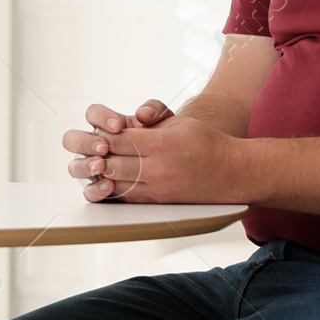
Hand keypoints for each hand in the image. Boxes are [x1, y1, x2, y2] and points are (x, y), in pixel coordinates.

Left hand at [62, 112, 239, 203]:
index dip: (104, 136)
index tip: (96, 132)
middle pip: (114, 162)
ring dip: (101, 176)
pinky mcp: (159, 201)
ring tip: (91, 168)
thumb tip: (130, 119)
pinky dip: (114, 190)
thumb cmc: (205, 142)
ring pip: (118, 183)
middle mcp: (158, 167)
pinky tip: (104, 184)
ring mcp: (158, 187)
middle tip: (87, 151)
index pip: (121, 140)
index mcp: (161, 144)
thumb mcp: (179, 122)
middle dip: (96, 156)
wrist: (232, 172)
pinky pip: (129, 197)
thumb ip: (152, 120)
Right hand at [69, 99, 174, 195]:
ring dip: (86, 166)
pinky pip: (89, 192)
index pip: (92, 114)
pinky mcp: (101, 189)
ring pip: (75, 166)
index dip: (101, 118)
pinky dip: (96, 190)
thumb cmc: (162, 140)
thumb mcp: (163, 121)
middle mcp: (94, 146)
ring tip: (102, 166)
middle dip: (86, 143)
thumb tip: (142, 113)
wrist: (173, 165)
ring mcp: (94, 168)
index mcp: (106, 126)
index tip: (118, 126)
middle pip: (72, 139)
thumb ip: (154, 110)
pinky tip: (109, 186)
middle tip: (104, 147)